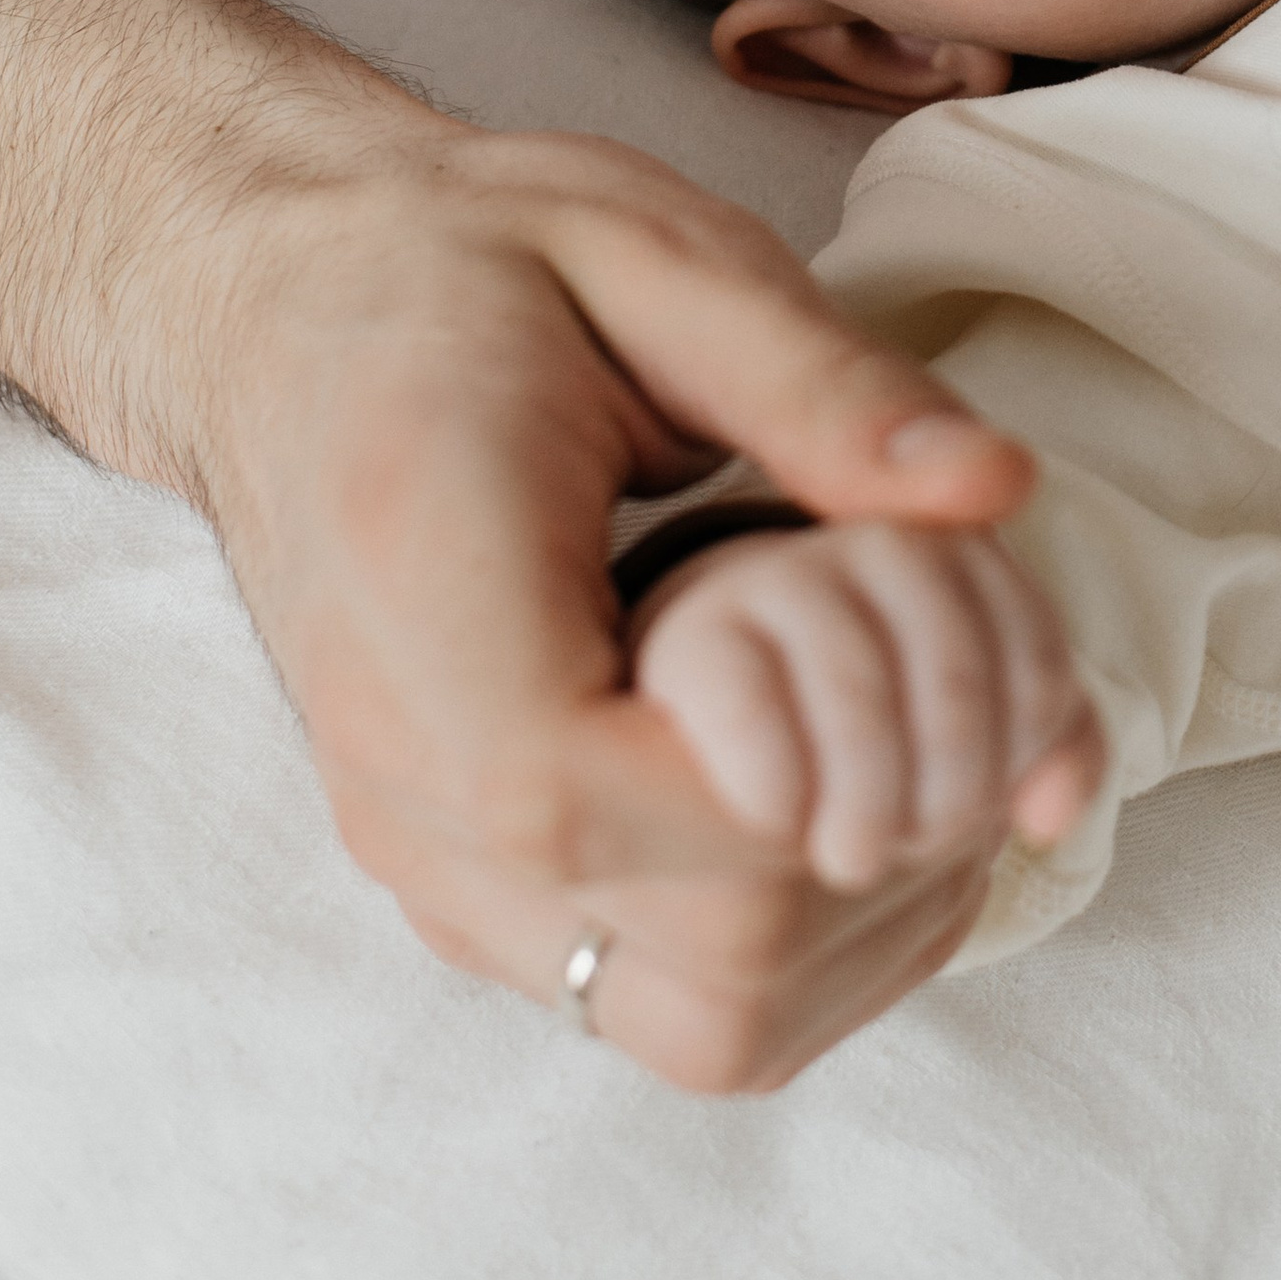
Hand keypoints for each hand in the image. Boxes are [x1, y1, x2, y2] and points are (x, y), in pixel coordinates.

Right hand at [195, 116, 1041, 1089]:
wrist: (285, 305)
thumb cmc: (467, 260)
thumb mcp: (657, 256)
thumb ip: (822, 385)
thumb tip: (995, 487)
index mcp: (428, 604)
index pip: (616, 810)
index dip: (817, 769)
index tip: (930, 648)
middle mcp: (406, 778)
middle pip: (694, 965)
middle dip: (888, 843)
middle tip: (969, 685)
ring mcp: (432, 855)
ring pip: (692, 1022)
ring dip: (866, 913)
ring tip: (935, 739)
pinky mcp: (471, 882)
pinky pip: (657, 993)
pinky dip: (806, 930)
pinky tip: (867, 783)